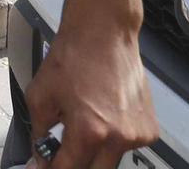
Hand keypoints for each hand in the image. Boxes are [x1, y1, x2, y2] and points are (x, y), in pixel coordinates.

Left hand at [26, 21, 156, 168]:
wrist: (103, 33)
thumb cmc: (73, 56)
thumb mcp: (40, 96)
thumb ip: (39, 134)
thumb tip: (40, 159)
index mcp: (89, 131)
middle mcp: (118, 137)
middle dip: (75, 165)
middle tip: (62, 151)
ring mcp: (136, 134)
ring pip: (111, 162)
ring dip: (94, 153)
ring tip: (85, 123)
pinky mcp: (149, 129)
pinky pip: (127, 148)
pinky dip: (113, 140)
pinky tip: (104, 117)